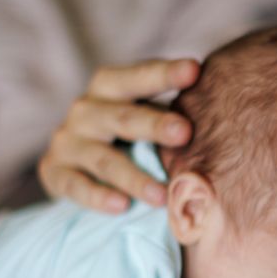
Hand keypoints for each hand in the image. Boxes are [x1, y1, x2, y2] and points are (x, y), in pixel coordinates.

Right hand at [38, 59, 199, 213]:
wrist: (72, 161)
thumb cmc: (124, 133)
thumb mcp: (141, 113)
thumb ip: (169, 112)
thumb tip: (222, 114)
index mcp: (109, 87)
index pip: (136, 77)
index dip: (164, 73)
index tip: (194, 70)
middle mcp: (85, 110)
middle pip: (122, 117)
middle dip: (154, 125)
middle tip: (185, 132)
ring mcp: (67, 142)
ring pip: (104, 159)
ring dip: (134, 177)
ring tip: (163, 195)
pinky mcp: (54, 172)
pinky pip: (76, 185)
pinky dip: (98, 196)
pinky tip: (122, 206)